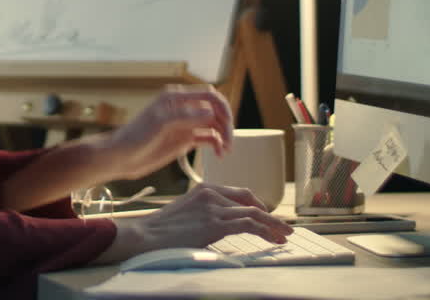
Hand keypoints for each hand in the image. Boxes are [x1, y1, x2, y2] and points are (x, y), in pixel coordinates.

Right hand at [96, 183, 291, 263]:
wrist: (145, 235)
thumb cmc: (160, 230)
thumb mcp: (186, 213)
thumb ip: (205, 213)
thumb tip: (220, 225)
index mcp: (204, 188)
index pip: (239, 193)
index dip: (257, 204)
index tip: (266, 216)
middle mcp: (211, 193)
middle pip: (250, 201)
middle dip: (270, 214)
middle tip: (282, 226)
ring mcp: (214, 208)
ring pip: (254, 213)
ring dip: (273, 225)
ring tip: (284, 235)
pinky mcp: (215, 223)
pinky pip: (249, 225)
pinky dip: (265, 231)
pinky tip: (273, 239)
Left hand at [100, 85, 232, 179]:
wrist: (120, 157)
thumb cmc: (134, 137)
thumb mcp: (159, 124)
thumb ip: (184, 117)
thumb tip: (210, 113)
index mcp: (176, 98)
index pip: (208, 95)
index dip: (222, 107)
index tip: (228, 123)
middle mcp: (183, 109)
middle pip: (215, 110)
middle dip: (225, 123)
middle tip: (229, 142)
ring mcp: (185, 124)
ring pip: (213, 125)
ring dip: (223, 135)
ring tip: (225, 151)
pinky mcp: (184, 139)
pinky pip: (207, 138)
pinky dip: (216, 144)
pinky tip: (219, 154)